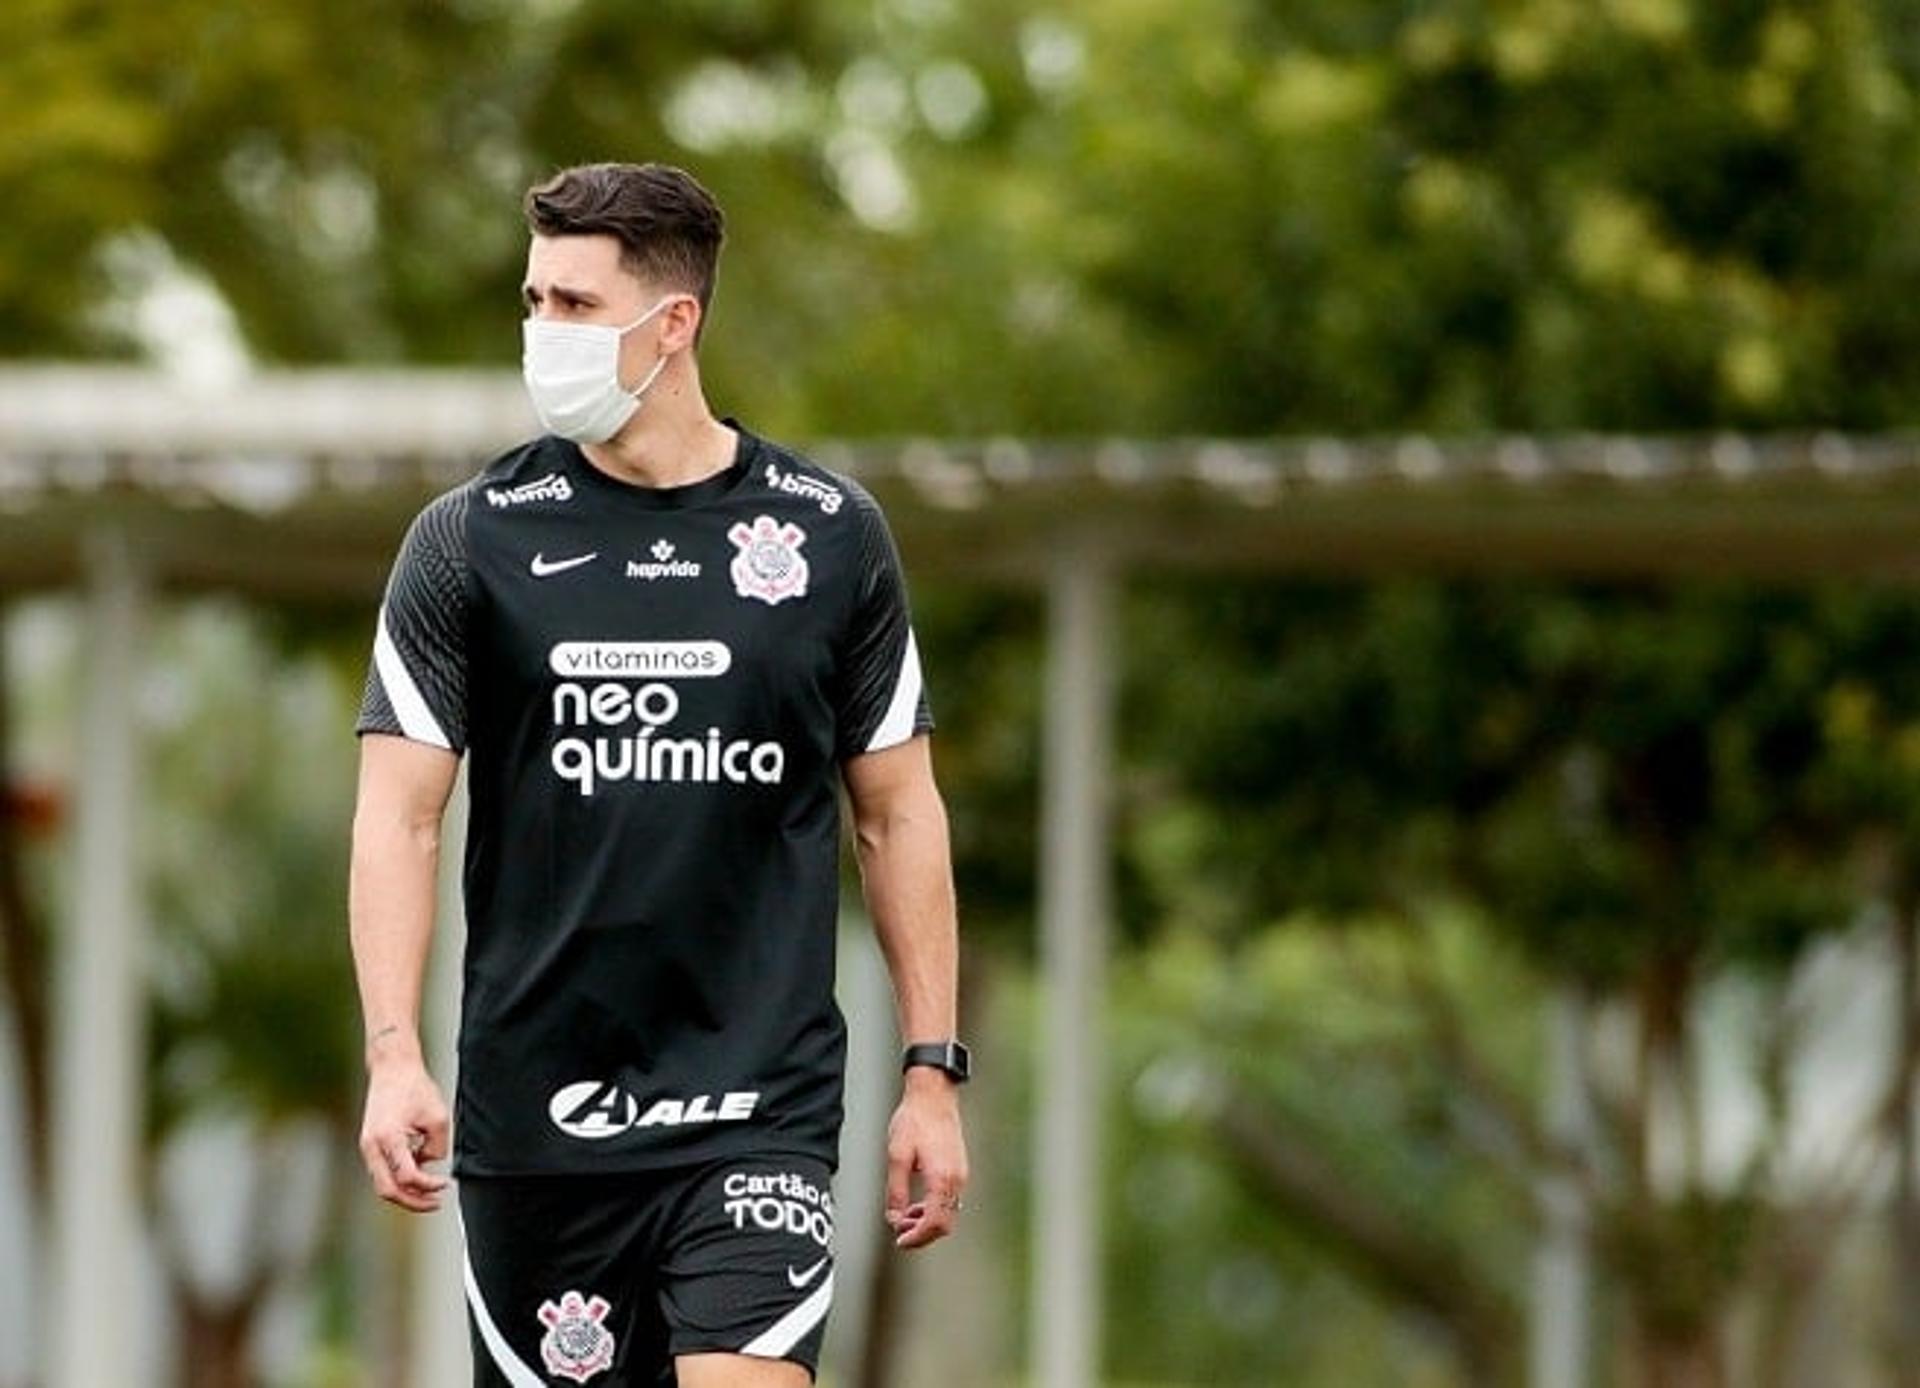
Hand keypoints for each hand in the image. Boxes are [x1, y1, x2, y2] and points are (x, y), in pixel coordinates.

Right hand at [358, 1049, 450, 1212]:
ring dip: (405, 1192)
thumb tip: (429, 1165)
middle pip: (387, 1190)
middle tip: (435, 1203)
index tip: (445, 1184)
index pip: (407, 1177)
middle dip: (412, 1201)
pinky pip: (382, 1171)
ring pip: (382, 1184)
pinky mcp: (369, 1145)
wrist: (392, 1069)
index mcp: (388, 1138)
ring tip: (429, 1193)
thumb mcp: (438, 1117)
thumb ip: (437, 1147)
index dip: (428, 1186)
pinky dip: (398, 1178)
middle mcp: (372, 1146)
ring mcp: (367, 1146)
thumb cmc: (415, 1088)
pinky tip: (418, 1174)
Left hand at [884, 1070, 968, 1249]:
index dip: (917, 1237)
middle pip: (945, 1224)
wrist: (934, 1095)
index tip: (900, 1241)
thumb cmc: (915, 1120)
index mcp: (942, 1178)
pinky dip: (934, 1209)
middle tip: (900, 1233)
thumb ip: (896, 1191)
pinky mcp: (958, 1169)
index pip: (934, 1223)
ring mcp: (960, 1175)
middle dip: (922, 1234)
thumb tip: (895, 1218)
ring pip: (948, 1213)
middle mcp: (956, 1180)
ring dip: (927, 1222)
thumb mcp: (897, 1156)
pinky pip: (949, 1200)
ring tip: (904, 1217)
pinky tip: (917, 1204)